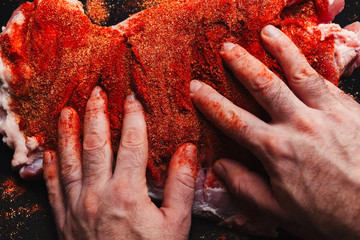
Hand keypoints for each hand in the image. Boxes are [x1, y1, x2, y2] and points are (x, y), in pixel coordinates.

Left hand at [43, 87, 197, 239]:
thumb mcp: (176, 224)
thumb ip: (181, 184)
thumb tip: (188, 149)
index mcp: (128, 192)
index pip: (131, 143)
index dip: (133, 117)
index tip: (133, 98)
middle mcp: (98, 194)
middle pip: (96, 144)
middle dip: (97, 114)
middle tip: (97, 91)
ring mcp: (76, 206)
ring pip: (69, 160)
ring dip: (68, 133)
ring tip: (68, 111)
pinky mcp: (64, 219)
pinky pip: (53, 187)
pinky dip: (50, 167)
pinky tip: (49, 151)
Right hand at [190, 25, 359, 238]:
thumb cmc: (329, 216)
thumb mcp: (278, 210)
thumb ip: (244, 185)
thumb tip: (219, 166)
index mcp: (276, 150)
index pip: (233, 119)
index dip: (210, 101)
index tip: (196, 87)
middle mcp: (298, 124)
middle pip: (263, 84)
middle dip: (240, 63)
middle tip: (226, 47)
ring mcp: (326, 113)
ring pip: (298, 72)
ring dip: (280, 48)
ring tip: (266, 32)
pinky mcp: (350, 110)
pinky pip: (327, 81)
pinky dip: (311, 66)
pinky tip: (303, 58)